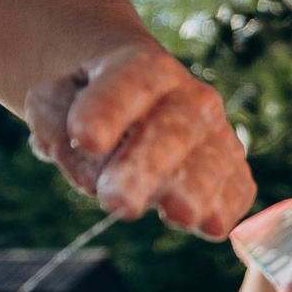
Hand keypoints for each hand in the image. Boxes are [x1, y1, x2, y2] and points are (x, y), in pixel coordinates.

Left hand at [26, 42, 253, 237]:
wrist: (130, 100)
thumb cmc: (84, 105)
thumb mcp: (52, 106)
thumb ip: (61, 136)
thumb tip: (98, 178)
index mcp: (142, 66)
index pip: (130, 82)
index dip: (110, 109)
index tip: (86, 139)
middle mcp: (189, 96)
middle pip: (175, 129)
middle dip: (149, 165)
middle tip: (118, 200)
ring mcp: (216, 132)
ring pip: (214, 160)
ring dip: (197, 189)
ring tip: (176, 214)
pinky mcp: (231, 168)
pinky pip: (239, 187)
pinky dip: (228, 206)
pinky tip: (207, 224)